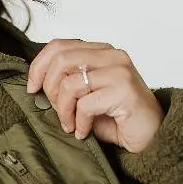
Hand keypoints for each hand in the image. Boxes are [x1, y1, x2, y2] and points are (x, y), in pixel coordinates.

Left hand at [26, 39, 164, 153]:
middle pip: (61, 59)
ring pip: (70, 83)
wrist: (151, 138)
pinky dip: (79, 122)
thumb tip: (36, 84)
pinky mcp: (124, 90)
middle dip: (50, 90)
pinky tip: (84, 132)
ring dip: (63, 110)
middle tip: (56, 111)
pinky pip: (85, 104)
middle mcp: (112, 55)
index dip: (38, 66)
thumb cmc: (117, 119)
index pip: (59, 45)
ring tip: (70, 125)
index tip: (32, 89)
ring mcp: (119, 71)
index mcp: (101, 51)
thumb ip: (66, 83)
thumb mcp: (85, 96)